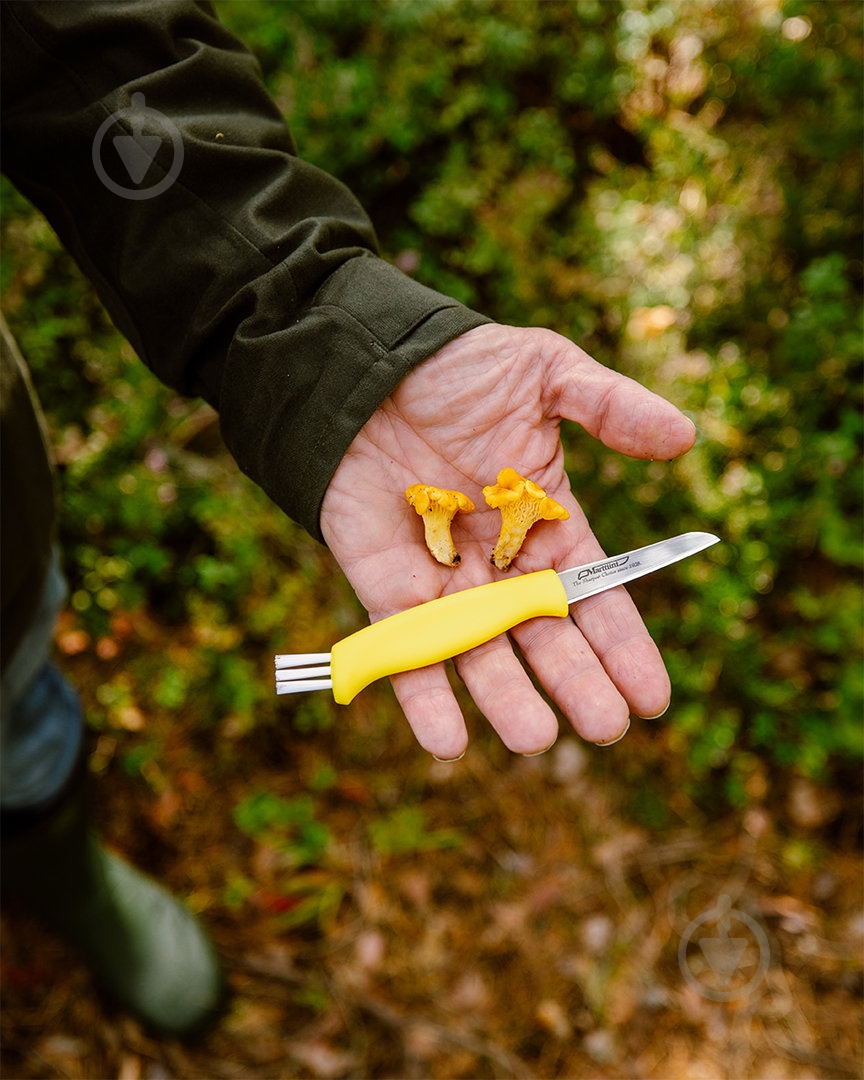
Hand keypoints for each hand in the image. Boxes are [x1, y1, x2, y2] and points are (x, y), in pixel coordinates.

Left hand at [320, 324, 695, 759]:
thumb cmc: (460, 366)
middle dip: (577, 683)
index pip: (595, 597)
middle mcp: (501, 565)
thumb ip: (609, 407)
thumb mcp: (545, 372)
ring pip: (481, 655)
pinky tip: (448, 742)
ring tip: (535, 739)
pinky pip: (407, 651)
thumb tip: (684, 436)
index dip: (624, 647)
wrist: (366, 364)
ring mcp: (444, 583)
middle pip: (545, 638)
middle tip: (605, 728)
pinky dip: (423, 697)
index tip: (653, 698)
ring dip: (506, 700)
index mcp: (549, 524)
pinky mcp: (387, 589)